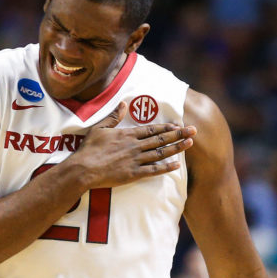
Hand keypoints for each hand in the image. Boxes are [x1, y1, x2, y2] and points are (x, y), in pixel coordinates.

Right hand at [71, 101, 195, 188]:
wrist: (83, 169)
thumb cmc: (88, 149)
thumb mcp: (99, 128)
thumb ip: (114, 116)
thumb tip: (123, 103)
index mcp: (127, 134)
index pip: (152, 130)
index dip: (166, 127)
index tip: (178, 125)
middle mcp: (135, 146)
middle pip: (161, 139)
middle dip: (178, 134)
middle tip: (193, 131)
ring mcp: (135, 160)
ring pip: (160, 153)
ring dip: (176, 148)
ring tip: (189, 143)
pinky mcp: (133, 174)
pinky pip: (153, 170)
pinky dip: (165, 168)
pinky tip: (176, 165)